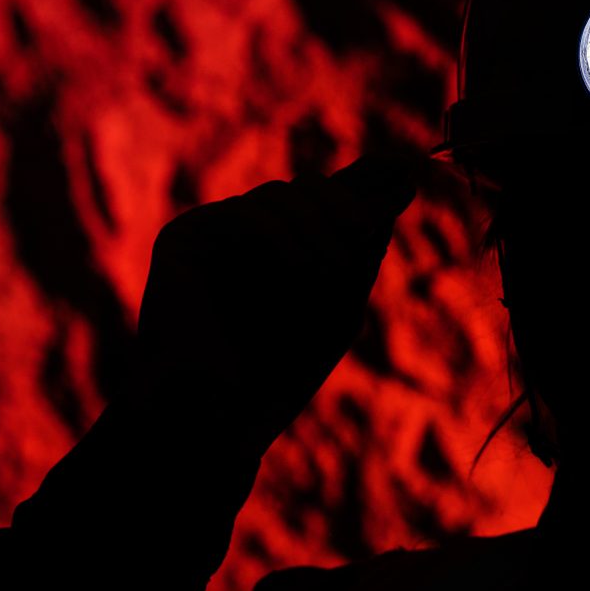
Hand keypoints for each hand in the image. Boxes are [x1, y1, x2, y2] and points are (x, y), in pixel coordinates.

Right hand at [131, 151, 425, 452]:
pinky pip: (244, 213)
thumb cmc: (279, 374)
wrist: (216, 422)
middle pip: (310, 190)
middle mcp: (248, 235)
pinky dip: (282, 237)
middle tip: (364, 243)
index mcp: (284, 248)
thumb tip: (404, 168)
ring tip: (332, 276)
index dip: (364, 192)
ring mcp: (214, 234)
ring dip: (318, 229)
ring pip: (282, 196)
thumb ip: (362, 242)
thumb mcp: (337, 303)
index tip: (406, 179)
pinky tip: (299, 270)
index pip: (329, 199)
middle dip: (345, 211)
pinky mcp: (183, 240)